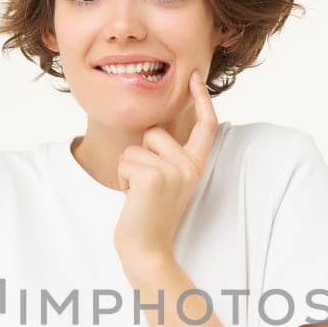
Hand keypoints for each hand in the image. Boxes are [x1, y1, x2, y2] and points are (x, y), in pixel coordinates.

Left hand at [112, 70, 219, 270]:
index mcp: (195, 166)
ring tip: (138, 194)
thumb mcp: (165, 182)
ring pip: (135, 148)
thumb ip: (166, 157)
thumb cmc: (149, 217)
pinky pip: (126, 161)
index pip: (205, 126)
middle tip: (145, 187)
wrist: (147, 250)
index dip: (201, 100)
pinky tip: (132, 198)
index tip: (194, 77)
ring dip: (128, 170)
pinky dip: (122, 179)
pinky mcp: (154, 177)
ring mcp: (174, 171)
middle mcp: (189, 166)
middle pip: (155, 132)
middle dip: (140, 154)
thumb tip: (154, 130)